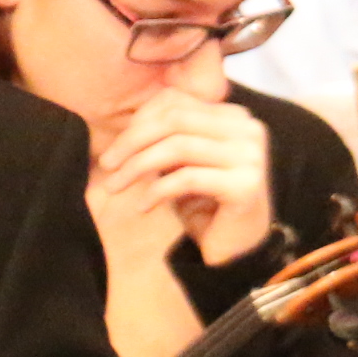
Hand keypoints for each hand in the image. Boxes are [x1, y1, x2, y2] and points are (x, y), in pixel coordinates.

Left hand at [89, 89, 272, 270]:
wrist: (237, 254)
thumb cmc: (206, 208)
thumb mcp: (182, 165)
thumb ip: (166, 138)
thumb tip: (127, 125)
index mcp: (235, 118)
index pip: (177, 102)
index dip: (139, 121)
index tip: (115, 148)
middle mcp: (249, 130)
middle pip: (175, 120)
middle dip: (133, 141)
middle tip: (106, 165)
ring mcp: (250, 157)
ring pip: (178, 147)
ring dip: (138, 166)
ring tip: (115, 186)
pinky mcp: (245, 186)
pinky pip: (187, 179)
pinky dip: (157, 191)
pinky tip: (142, 207)